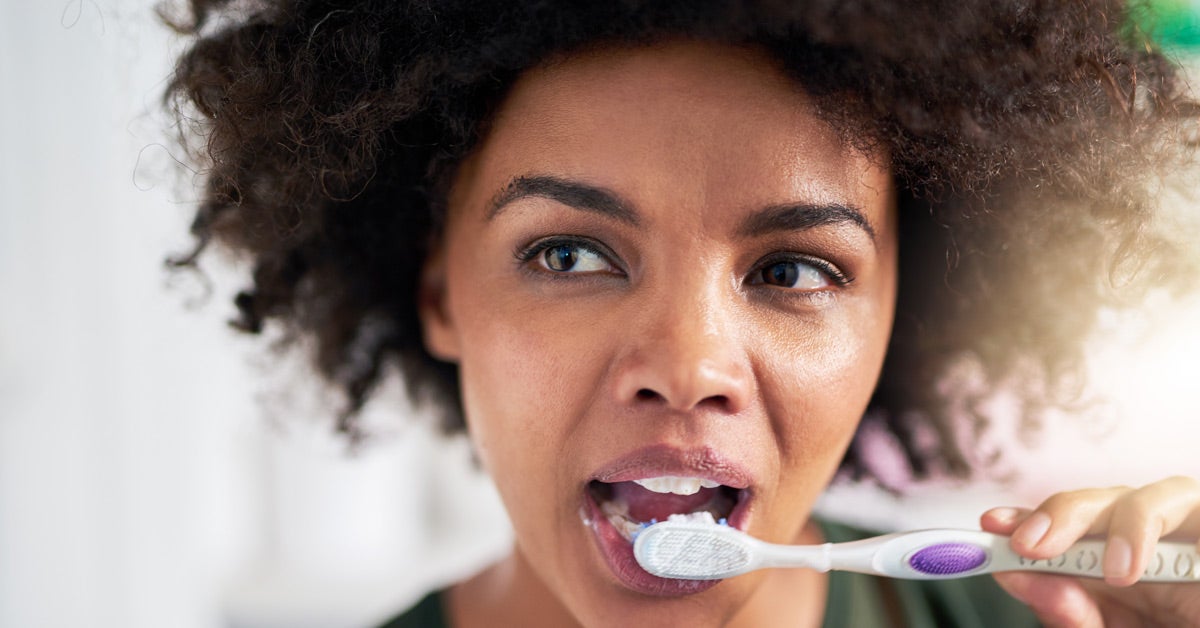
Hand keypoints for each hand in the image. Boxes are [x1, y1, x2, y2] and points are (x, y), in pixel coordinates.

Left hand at [980, 476, 1199, 627]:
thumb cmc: (1175, 626)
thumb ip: (1075, 614)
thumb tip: (1021, 579)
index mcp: (1112, 568)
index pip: (1061, 532)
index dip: (1023, 521)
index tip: (988, 527)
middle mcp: (1148, 545)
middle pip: (1097, 502)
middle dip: (1058, 515)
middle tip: (1026, 544)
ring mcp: (1188, 536)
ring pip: (1150, 494)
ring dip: (1118, 523)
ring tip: (1113, 572)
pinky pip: (1189, 503)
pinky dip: (1151, 529)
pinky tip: (1138, 565)